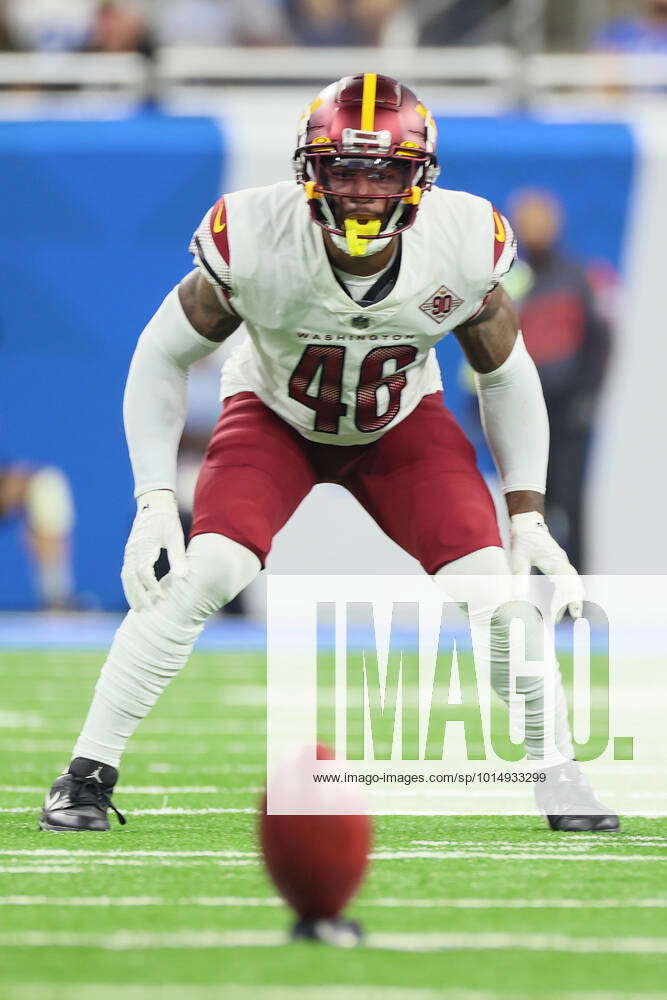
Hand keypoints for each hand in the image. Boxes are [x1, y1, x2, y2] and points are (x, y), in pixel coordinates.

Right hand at [121, 490, 186, 611]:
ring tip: (138, 608)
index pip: (143, 572)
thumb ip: (178, 557)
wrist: (154, 503)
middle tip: (146, 611)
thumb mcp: (175, 536)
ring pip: (126, 576)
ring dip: (131, 592)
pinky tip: (136, 593)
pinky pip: (126, 571)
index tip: (161, 597)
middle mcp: (132, 551)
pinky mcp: (130, 551)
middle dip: (137, 595)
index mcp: (144, 547)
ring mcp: (129, 551)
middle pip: (130, 578)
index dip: (151, 586)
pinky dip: (129, 584)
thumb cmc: (166, 520)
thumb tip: (182, 577)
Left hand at [509, 511, 583, 621]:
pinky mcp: (558, 564)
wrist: (527, 523)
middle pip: (574, 585)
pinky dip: (564, 593)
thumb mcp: (519, 558)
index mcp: (555, 561)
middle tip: (572, 620)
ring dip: (568, 600)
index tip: (574, 613)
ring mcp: (562, 563)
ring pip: (571, 584)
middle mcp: (562, 562)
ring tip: (559, 617)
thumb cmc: (523, 539)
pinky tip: (557, 605)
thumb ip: (520, 577)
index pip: (568, 583)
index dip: (572, 599)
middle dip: (574, 603)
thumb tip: (517, 597)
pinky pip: (566, 581)